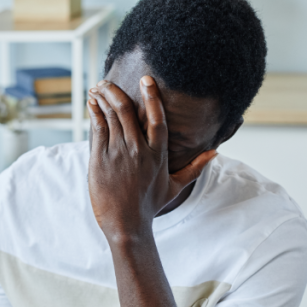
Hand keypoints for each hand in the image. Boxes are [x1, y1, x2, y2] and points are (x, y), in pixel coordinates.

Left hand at [87, 76, 216, 242]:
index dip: (152, 97)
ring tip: (97, 87)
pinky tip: (91, 103)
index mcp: (158, 154)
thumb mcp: (175, 187)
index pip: (158, 118)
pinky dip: (94, 113)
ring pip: (111, 116)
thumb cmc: (149, 207)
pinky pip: (98, 129)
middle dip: (116, 91)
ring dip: (102, 98)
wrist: (126, 225)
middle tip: (107, 80)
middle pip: (128, 111)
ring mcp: (118, 154)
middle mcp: (139, 151)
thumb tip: (215, 153)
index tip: (147, 80)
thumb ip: (195, 167)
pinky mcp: (100, 160)